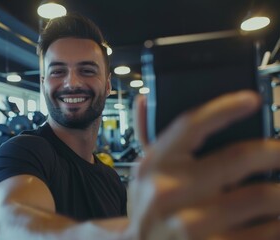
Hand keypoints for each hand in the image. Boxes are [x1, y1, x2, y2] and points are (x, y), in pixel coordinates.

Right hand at [128, 90, 279, 239]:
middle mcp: (169, 192)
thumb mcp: (142, 173)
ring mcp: (192, 225)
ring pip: (263, 197)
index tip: (251, 99)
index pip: (190, 125)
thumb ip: (147, 135)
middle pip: (239, 158)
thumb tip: (146, 101)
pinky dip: (278, 222)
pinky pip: (267, 232)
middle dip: (275, 151)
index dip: (224, 108)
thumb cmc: (148, 209)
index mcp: (154, 166)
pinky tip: (274, 218)